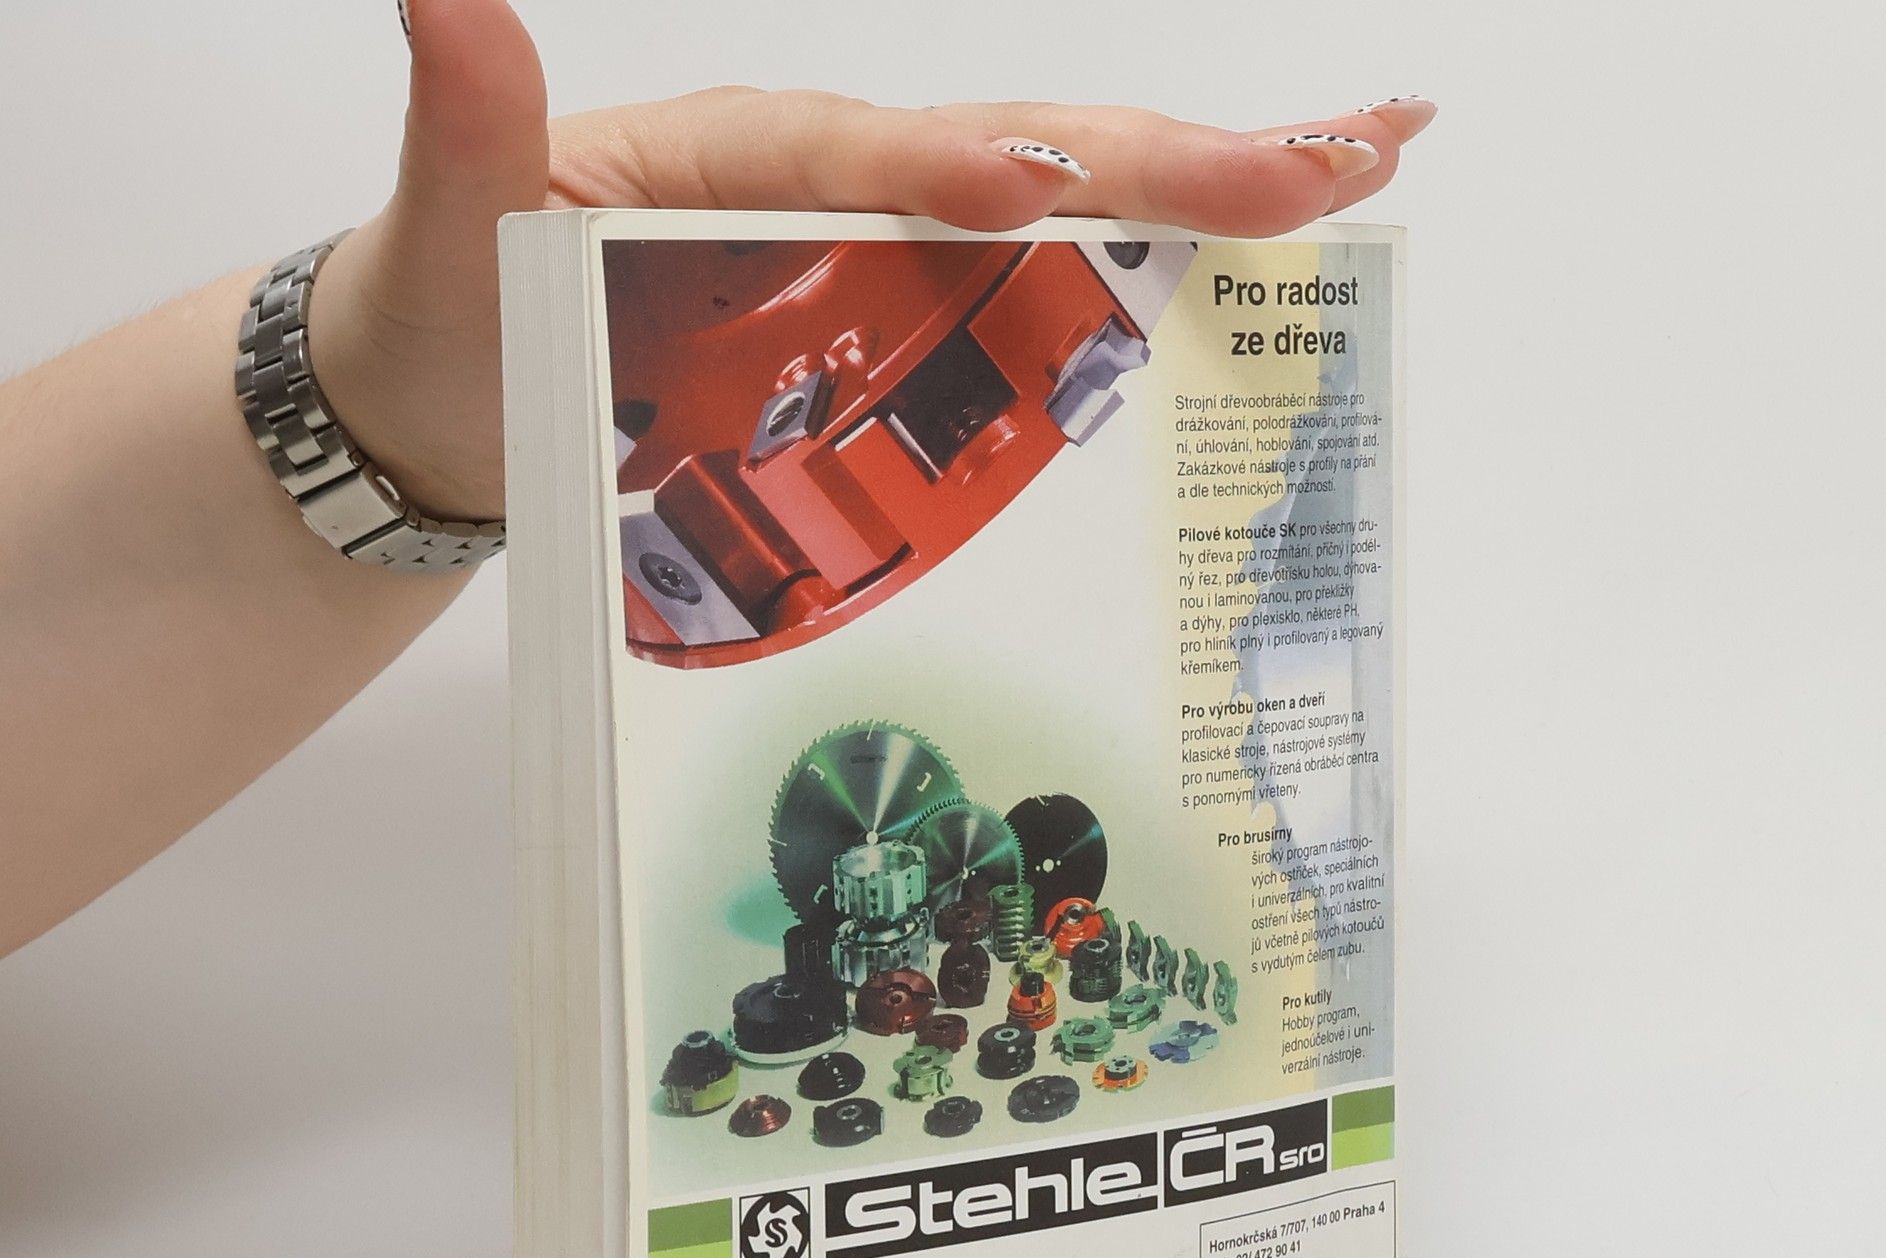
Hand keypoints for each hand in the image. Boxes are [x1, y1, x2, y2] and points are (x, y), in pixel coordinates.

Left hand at [310, 0, 1433, 522]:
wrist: (452, 399)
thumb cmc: (454, 314)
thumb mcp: (446, 229)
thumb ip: (471, 133)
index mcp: (738, 160)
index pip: (876, 154)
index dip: (976, 169)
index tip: (1069, 187)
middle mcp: (831, 191)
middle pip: (1019, 157)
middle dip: (1175, 159)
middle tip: (1340, 154)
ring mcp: (872, 260)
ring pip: (1052, 217)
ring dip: (1198, 203)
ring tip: (1341, 186)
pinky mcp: (886, 329)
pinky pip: (1023, 305)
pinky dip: (1133, 287)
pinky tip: (1233, 291)